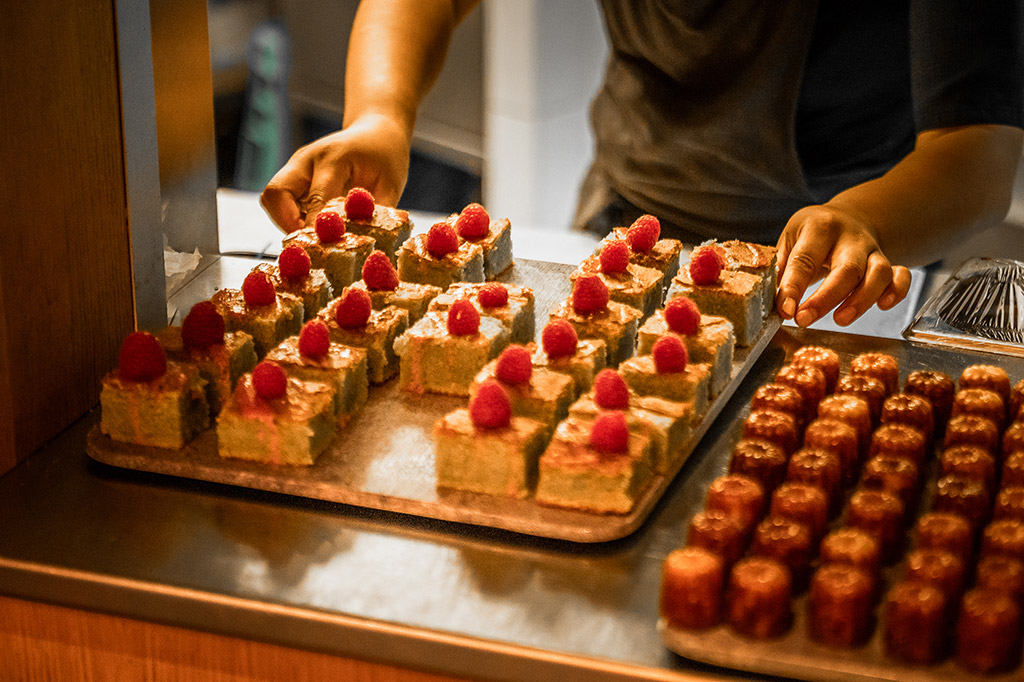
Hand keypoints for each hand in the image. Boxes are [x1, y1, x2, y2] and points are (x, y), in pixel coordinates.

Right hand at [260, 113, 410, 231]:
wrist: (375, 134)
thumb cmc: (385, 157)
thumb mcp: (390, 184)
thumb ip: (374, 212)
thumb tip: (363, 241)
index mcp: (333, 158)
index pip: (316, 198)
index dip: (317, 226)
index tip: (325, 247)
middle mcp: (306, 161)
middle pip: (275, 193)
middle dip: (286, 223)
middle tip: (309, 243)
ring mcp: (296, 168)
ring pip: (272, 199)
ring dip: (287, 222)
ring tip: (315, 237)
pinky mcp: (294, 178)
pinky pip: (281, 202)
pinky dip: (292, 219)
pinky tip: (315, 227)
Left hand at [775, 204, 912, 326]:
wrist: (846, 218)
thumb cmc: (810, 235)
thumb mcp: (790, 239)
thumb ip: (780, 267)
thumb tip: (767, 299)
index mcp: (819, 228)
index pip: (805, 260)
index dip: (793, 287)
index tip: (785, 310)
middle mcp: (850, 237)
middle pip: (846, 269)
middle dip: (826, 298)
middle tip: (805, 320)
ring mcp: (872, 249)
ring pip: (878, 273)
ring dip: (862, 299)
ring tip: (840, 320)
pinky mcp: (888, 261)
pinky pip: (901, 275)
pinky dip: (897, 291)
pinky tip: (883, 305)